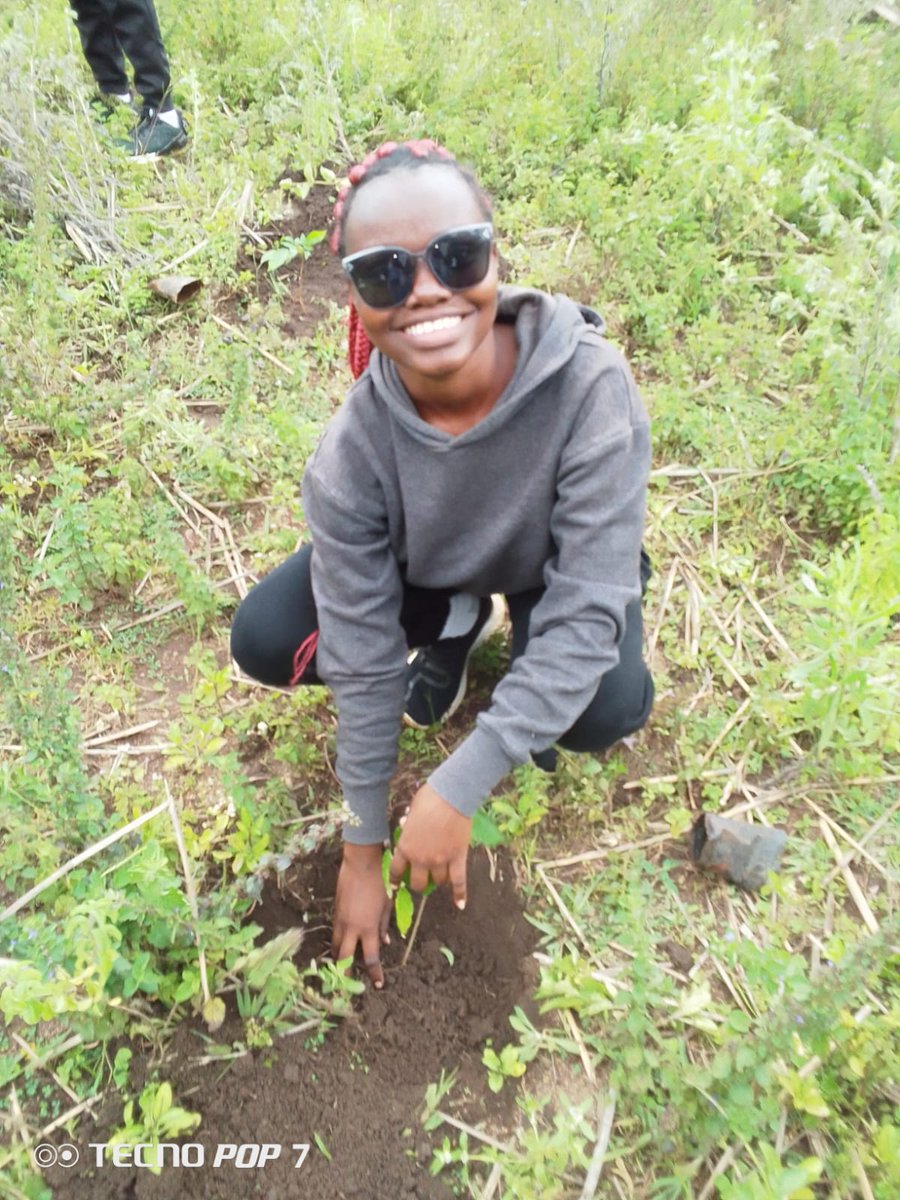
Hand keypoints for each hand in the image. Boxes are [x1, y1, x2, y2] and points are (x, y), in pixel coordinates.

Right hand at [332, 842, 391, 989]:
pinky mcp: (335, 911)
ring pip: (335, 945)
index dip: (374, 973)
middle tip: (349, 984)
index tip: (378, 984)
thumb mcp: (387, 906)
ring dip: (339, 957)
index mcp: (367, 928)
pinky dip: (338, 940)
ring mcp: (340, 920)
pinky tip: (342, 942)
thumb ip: (384, 926)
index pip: (370, 958)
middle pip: (344, 958)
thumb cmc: (379, 882)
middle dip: (346, 973)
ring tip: (343, 965)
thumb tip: (385, 942)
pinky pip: (334, 931)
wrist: (361, 864)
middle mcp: (351, 928)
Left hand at [389, 782, 470, 909]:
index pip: (397, 870)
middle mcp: (421, 858)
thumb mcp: (411, 811)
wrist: (451, 795)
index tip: (396, 885)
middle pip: (418, 883)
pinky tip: (460, 904)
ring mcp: (440, 860)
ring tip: (440, 878)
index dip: (396, 880)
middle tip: (422, 880)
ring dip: (438, 880)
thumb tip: (405, 824)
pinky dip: (460, 894)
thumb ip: (408, 824)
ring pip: (438, 881)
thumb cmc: (429, 799)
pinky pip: (459, 882)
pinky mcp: (457, 858)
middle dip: (419, 883)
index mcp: (405, 847)